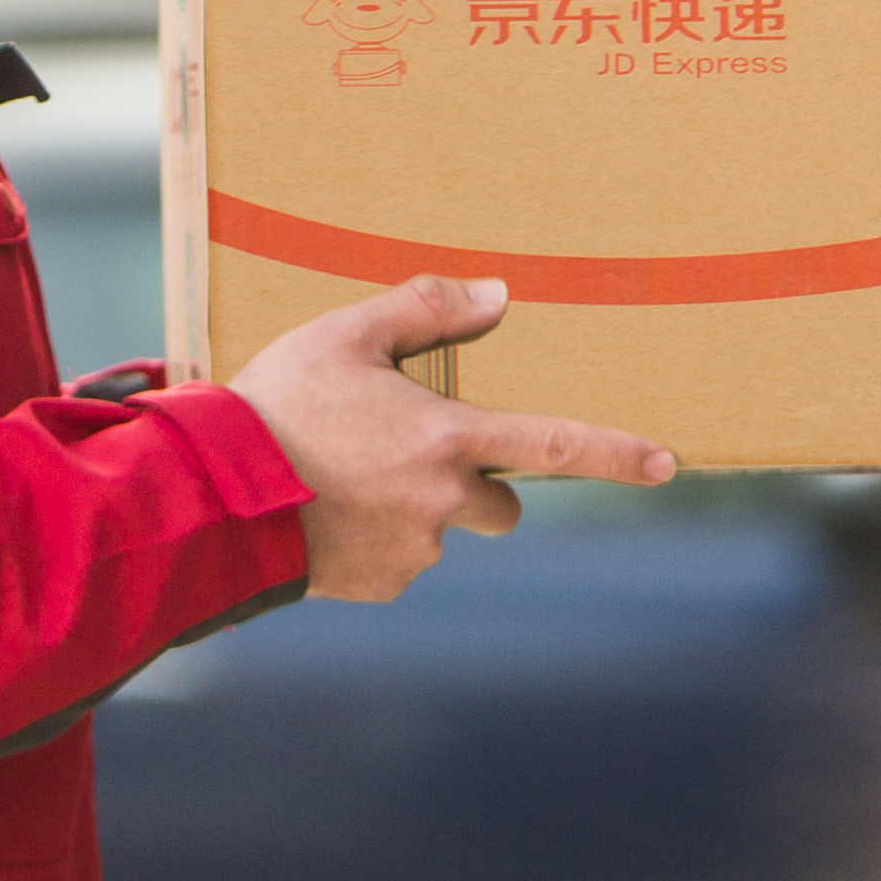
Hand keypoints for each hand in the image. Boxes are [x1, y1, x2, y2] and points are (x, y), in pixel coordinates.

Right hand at [230, 276, 677, 598]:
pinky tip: (327, 513)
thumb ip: (423, 310)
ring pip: (440, 531)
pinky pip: (397, 562)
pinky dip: (373, 541)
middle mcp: (444, 504)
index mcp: (448, 441)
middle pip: (499, 504)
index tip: (666, 465)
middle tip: (407, 454)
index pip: (554, 445)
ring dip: (412, 509)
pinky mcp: (379, 586)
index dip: (616, 453)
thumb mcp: (344, 336)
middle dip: (473, 485)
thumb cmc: (278, 407)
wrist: (215, 496)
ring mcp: (413, 552)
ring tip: (342, 478)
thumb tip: (495, 295)